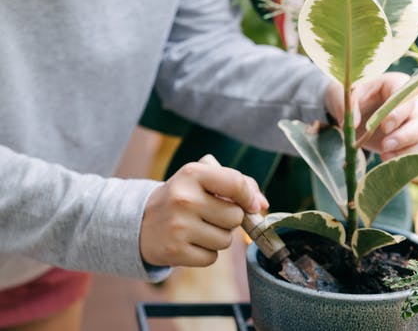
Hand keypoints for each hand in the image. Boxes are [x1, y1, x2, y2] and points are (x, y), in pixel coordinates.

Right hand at [140, 155, 267, 267]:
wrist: (140, 221)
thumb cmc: (182, 197)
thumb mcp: (202, 179)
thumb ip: (238, 184)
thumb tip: (262, 205)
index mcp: (192, 173)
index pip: (236, 183)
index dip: (249, 197)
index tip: (250, 204)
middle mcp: (185, 198)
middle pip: (235, 217)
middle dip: (230, 219)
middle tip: (211, 215)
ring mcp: (179, 225)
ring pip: (225, 240)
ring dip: (218, 237)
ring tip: (199, 227)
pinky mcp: (175, 251)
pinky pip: (211, 258)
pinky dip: (206, 253)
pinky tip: (190, 242)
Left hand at [324, 72, 417, 160]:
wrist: (357, 110)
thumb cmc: (355, 96)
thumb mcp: (348, 96)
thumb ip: (349, 106)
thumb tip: (351, 124)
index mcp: (397, 84)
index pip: (406, 97)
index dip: (398, 113)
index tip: (384, 127)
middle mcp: (413, 102)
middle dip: (405, 136)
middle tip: (384, 146)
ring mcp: (416, 121)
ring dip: (406, 150)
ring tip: (383, 155)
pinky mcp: (414, 138)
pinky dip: (405, 157)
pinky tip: (387, 159)